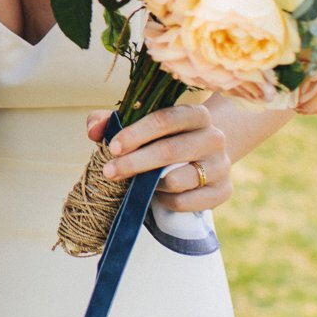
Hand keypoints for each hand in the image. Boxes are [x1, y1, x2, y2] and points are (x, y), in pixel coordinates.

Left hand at [86, 98, 231, 212]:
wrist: (206, 153)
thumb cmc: (166, 136)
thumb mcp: (141, 124)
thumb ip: (112, 121)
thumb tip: (93, 130)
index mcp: (195, 114)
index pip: (165, 119)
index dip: (136, 133)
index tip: (112, 147)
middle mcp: (214, 137)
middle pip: (170, 150)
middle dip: (135, 162)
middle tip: (109, 172)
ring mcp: (221, 166)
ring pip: (178, 179)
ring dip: (150, 184)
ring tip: (136, 183)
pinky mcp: (223, 191)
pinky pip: (187, 202)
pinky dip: (165, 201)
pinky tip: (155, 195)